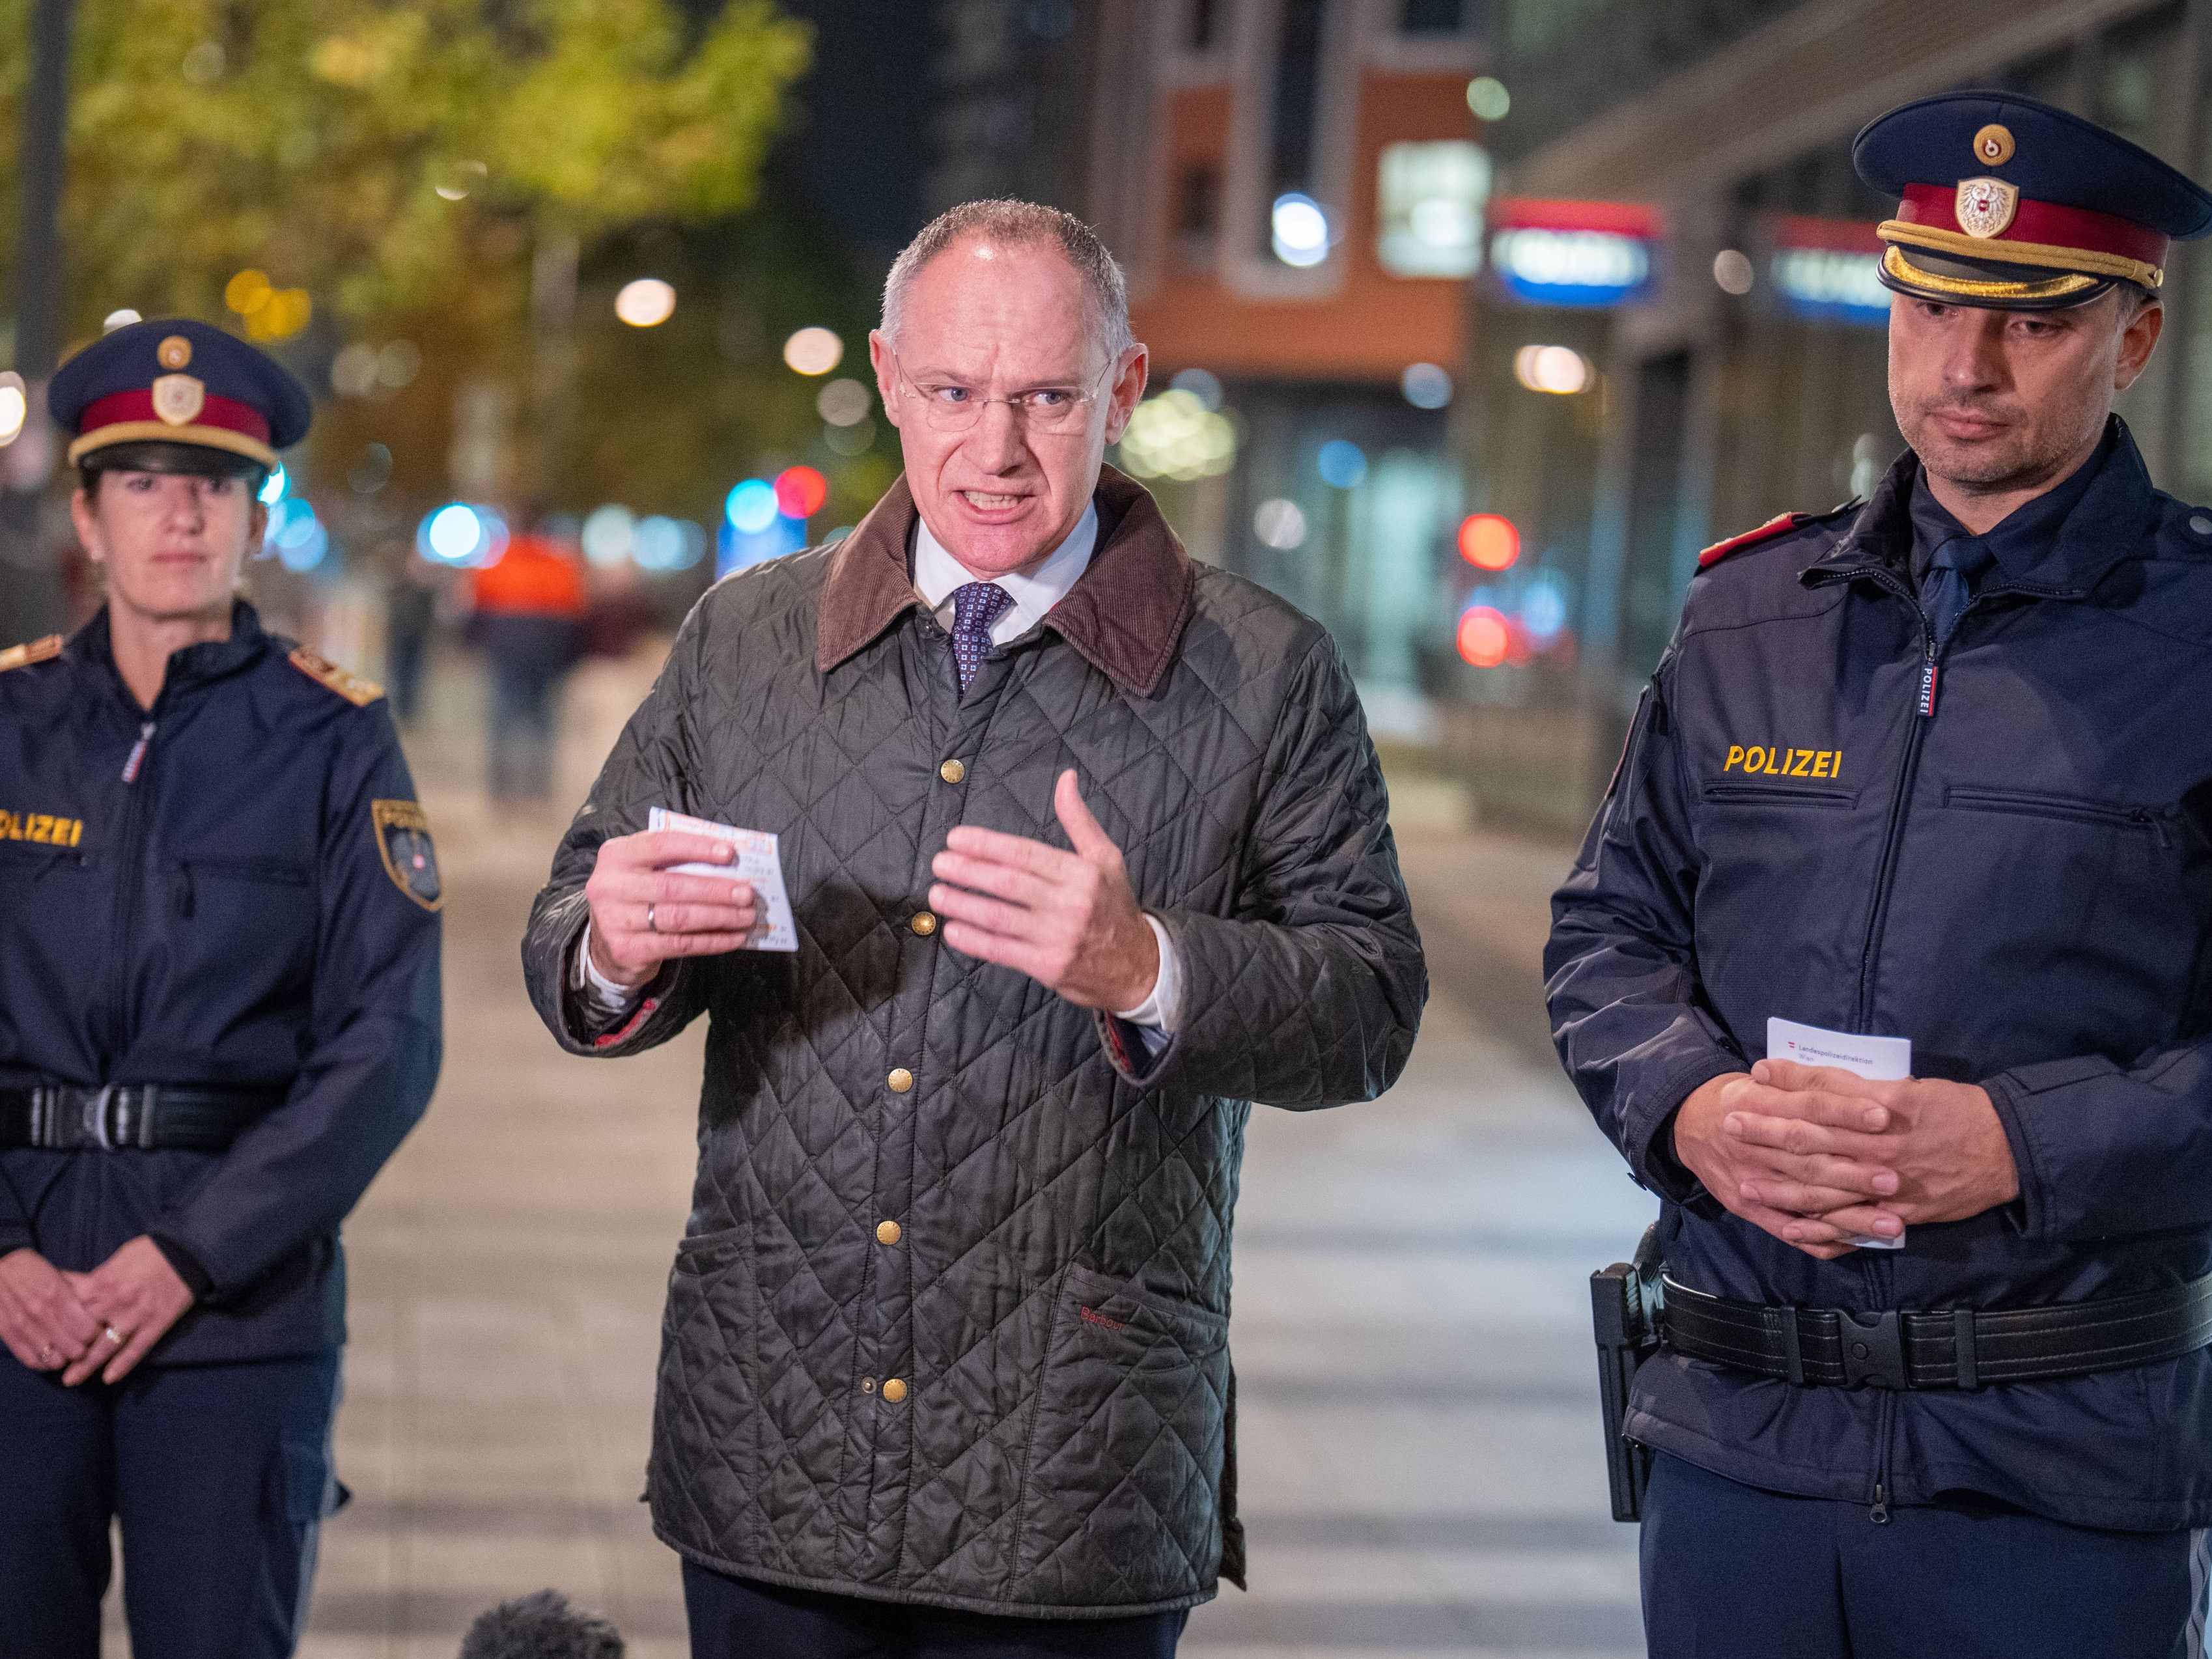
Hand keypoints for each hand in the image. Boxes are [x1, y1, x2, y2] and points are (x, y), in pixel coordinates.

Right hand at [0, 1247, 100, 1372]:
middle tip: (85, 1343)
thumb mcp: (56, 1274)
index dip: (96, 1335)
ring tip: (68, 1349)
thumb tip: (99, 1304)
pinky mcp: (8, 1335)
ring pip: (54, 1360)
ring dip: (65, 1357)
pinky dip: (45, 1363)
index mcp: (57, 1296)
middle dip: (84, 1348)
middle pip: (74, 1349)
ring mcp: (23, 1327)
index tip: (97, 1331)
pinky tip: (51, 1355)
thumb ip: (76, 1291)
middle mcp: (40, 1314)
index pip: (86, 1330)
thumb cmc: (29, 1269)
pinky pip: (32, 1361)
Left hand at [58, 1237, 194, 1384]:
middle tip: (49, 1364)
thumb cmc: (148, 1252)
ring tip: (70, 1380)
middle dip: (64, 1349)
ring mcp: (137, 1315)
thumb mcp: (115, 1259)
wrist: (186, 1251)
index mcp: (103, 1282)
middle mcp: (116, 1301)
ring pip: (106, 1345)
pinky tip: (109, 1378)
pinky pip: (137, 1348)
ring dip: (86, 1365)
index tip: (41, 1337)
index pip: (70, 1308)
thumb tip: (68, 1289)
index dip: (53, 1325)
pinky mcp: (157, 1323)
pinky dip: (123, 1365)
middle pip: (83, 1331)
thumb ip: (93, 1279)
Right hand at [584, 829, 757, 985]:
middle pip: (673, 886)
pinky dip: (712, 941)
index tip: (730, 853)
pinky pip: (679, 944)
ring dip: (720, 917)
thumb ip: (677, 859)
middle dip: (716, 890)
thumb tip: (730, 857)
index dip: (697, 848)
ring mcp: (615, 920)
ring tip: (747, 916)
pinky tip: (734, 938)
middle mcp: (610, 886)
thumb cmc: (638, 894)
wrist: (607, 942)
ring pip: (678, 917)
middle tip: (747, 893)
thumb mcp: (646, 868)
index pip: (661, 845)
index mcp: (617, 855)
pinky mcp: (627, 950)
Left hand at [928, 769, 1159, 1011]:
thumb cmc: (1115, 907)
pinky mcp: (1047, 966)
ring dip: (963, 905)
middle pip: (1008, 883)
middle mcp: (1069, 904)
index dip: (987, 845)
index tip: (956, 839)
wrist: (1137, 965)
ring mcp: (1057, 937)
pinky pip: (1002, 951)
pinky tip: (952, 930)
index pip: (1025, 854)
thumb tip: (1066, 778)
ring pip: (999, 917)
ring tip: (936, 894)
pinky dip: (974, 941)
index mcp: (1081, 873)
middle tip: (939, 863)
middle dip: (968, 871)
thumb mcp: (1106, 858)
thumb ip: (1079, 819)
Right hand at [1672, 1071, 1899, 1260]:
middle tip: (1894, 1180)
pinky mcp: (1747, 1208)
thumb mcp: (1764, 1081)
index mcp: (1756, 1104)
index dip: (1844, 1111)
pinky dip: (1822, 1239)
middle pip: (1808, 1161)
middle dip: (1853, 1173)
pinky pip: (1787, 1230)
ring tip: (1891, 1223)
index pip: (1807, 1107)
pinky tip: (1856, 1243)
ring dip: (1849, 1215)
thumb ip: (1804, 1082)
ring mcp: (1749, 1181)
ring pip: (1804, 1201)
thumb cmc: (1743, 1100)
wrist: (1690, 1126)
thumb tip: (1858, 1080)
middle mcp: (1752, 1145)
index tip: (1883, 1116)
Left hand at [1724, 1059, 2017, 1244]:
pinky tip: (1790, 1226)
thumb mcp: (1908, 1086)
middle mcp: (1879, 1147)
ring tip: (1745, 1181)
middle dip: (1767, 1134)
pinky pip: (1853, 1223)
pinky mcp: (1899, 1212)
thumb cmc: (1956, 1109)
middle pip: (1812, 1140)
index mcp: (1882, 1108)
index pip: (1821, 1097)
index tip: (1747, 1084)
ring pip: (1824, 1186)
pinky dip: (1820, 1227)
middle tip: (1729, 1127)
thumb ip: (1856, 1086)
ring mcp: (1887, 1184)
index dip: (1782, 1091)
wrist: (2007, 1149)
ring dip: (1781, 1185)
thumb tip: (1806, 1078)